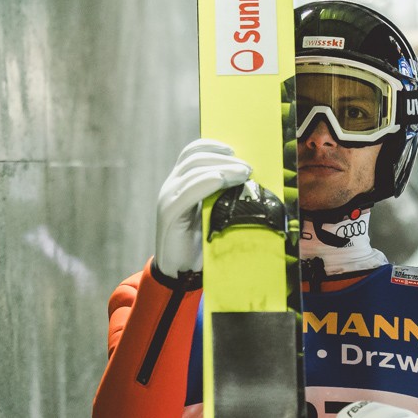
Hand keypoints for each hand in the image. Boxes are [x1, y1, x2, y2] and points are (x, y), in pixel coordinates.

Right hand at [154, 139, 251, 278]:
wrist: (180, 271)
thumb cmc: (201, 243)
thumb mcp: (213, 213)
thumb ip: (222, 195)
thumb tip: (249, 181)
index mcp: (180, 182)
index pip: (192, 152)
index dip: (213, 146)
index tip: (235, 150)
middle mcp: (171, 186)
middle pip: (195, 158)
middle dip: (224, 159)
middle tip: (248, 169)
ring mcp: (168, 198)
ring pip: (193, 170)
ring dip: (222, 168)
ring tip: (243, 175)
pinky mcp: (169, 213)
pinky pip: (188, 191)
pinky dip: (206, 182)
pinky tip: (222, 180)